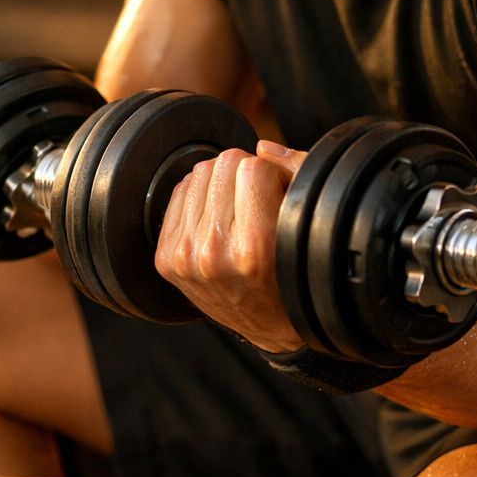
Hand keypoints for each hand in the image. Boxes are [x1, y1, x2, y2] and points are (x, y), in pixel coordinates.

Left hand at [155, 141, 308, 352]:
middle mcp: (213, 254)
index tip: (279, 197)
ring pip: (197, 175)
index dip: (273, 174)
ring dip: (220, 187)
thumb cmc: (297, 275)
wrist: (272, 329)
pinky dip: (199, 200)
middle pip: (222, 164)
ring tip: (239, 215)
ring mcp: (184, 258)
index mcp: (254, 247)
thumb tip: (262, 146)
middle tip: (259, 206)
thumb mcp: (310, 229)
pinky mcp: (166, 261)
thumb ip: (297, 176)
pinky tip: (218, 222)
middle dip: (245, 177)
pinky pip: (178, 195)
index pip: (253, 166)